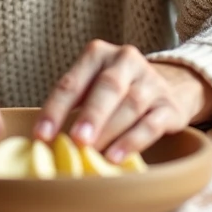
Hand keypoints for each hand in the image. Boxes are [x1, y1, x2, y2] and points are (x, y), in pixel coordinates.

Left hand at [33, 40, 211, 162]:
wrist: (168, 87)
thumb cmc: (114, 93)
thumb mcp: (91, 87)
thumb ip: (73, 106)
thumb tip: (47, 141)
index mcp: (98, 54)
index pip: (73, 81)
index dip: (56, 109)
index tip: (41, 135)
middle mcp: (126, 61)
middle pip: (108, 87)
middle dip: (91, 115)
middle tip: (76, 140)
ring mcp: (151, 82)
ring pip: (131, 105)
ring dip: (110, 132)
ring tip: (93, 154)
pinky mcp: (170, 106)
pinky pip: (151, 124)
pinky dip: (132, 141)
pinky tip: (116, 157)